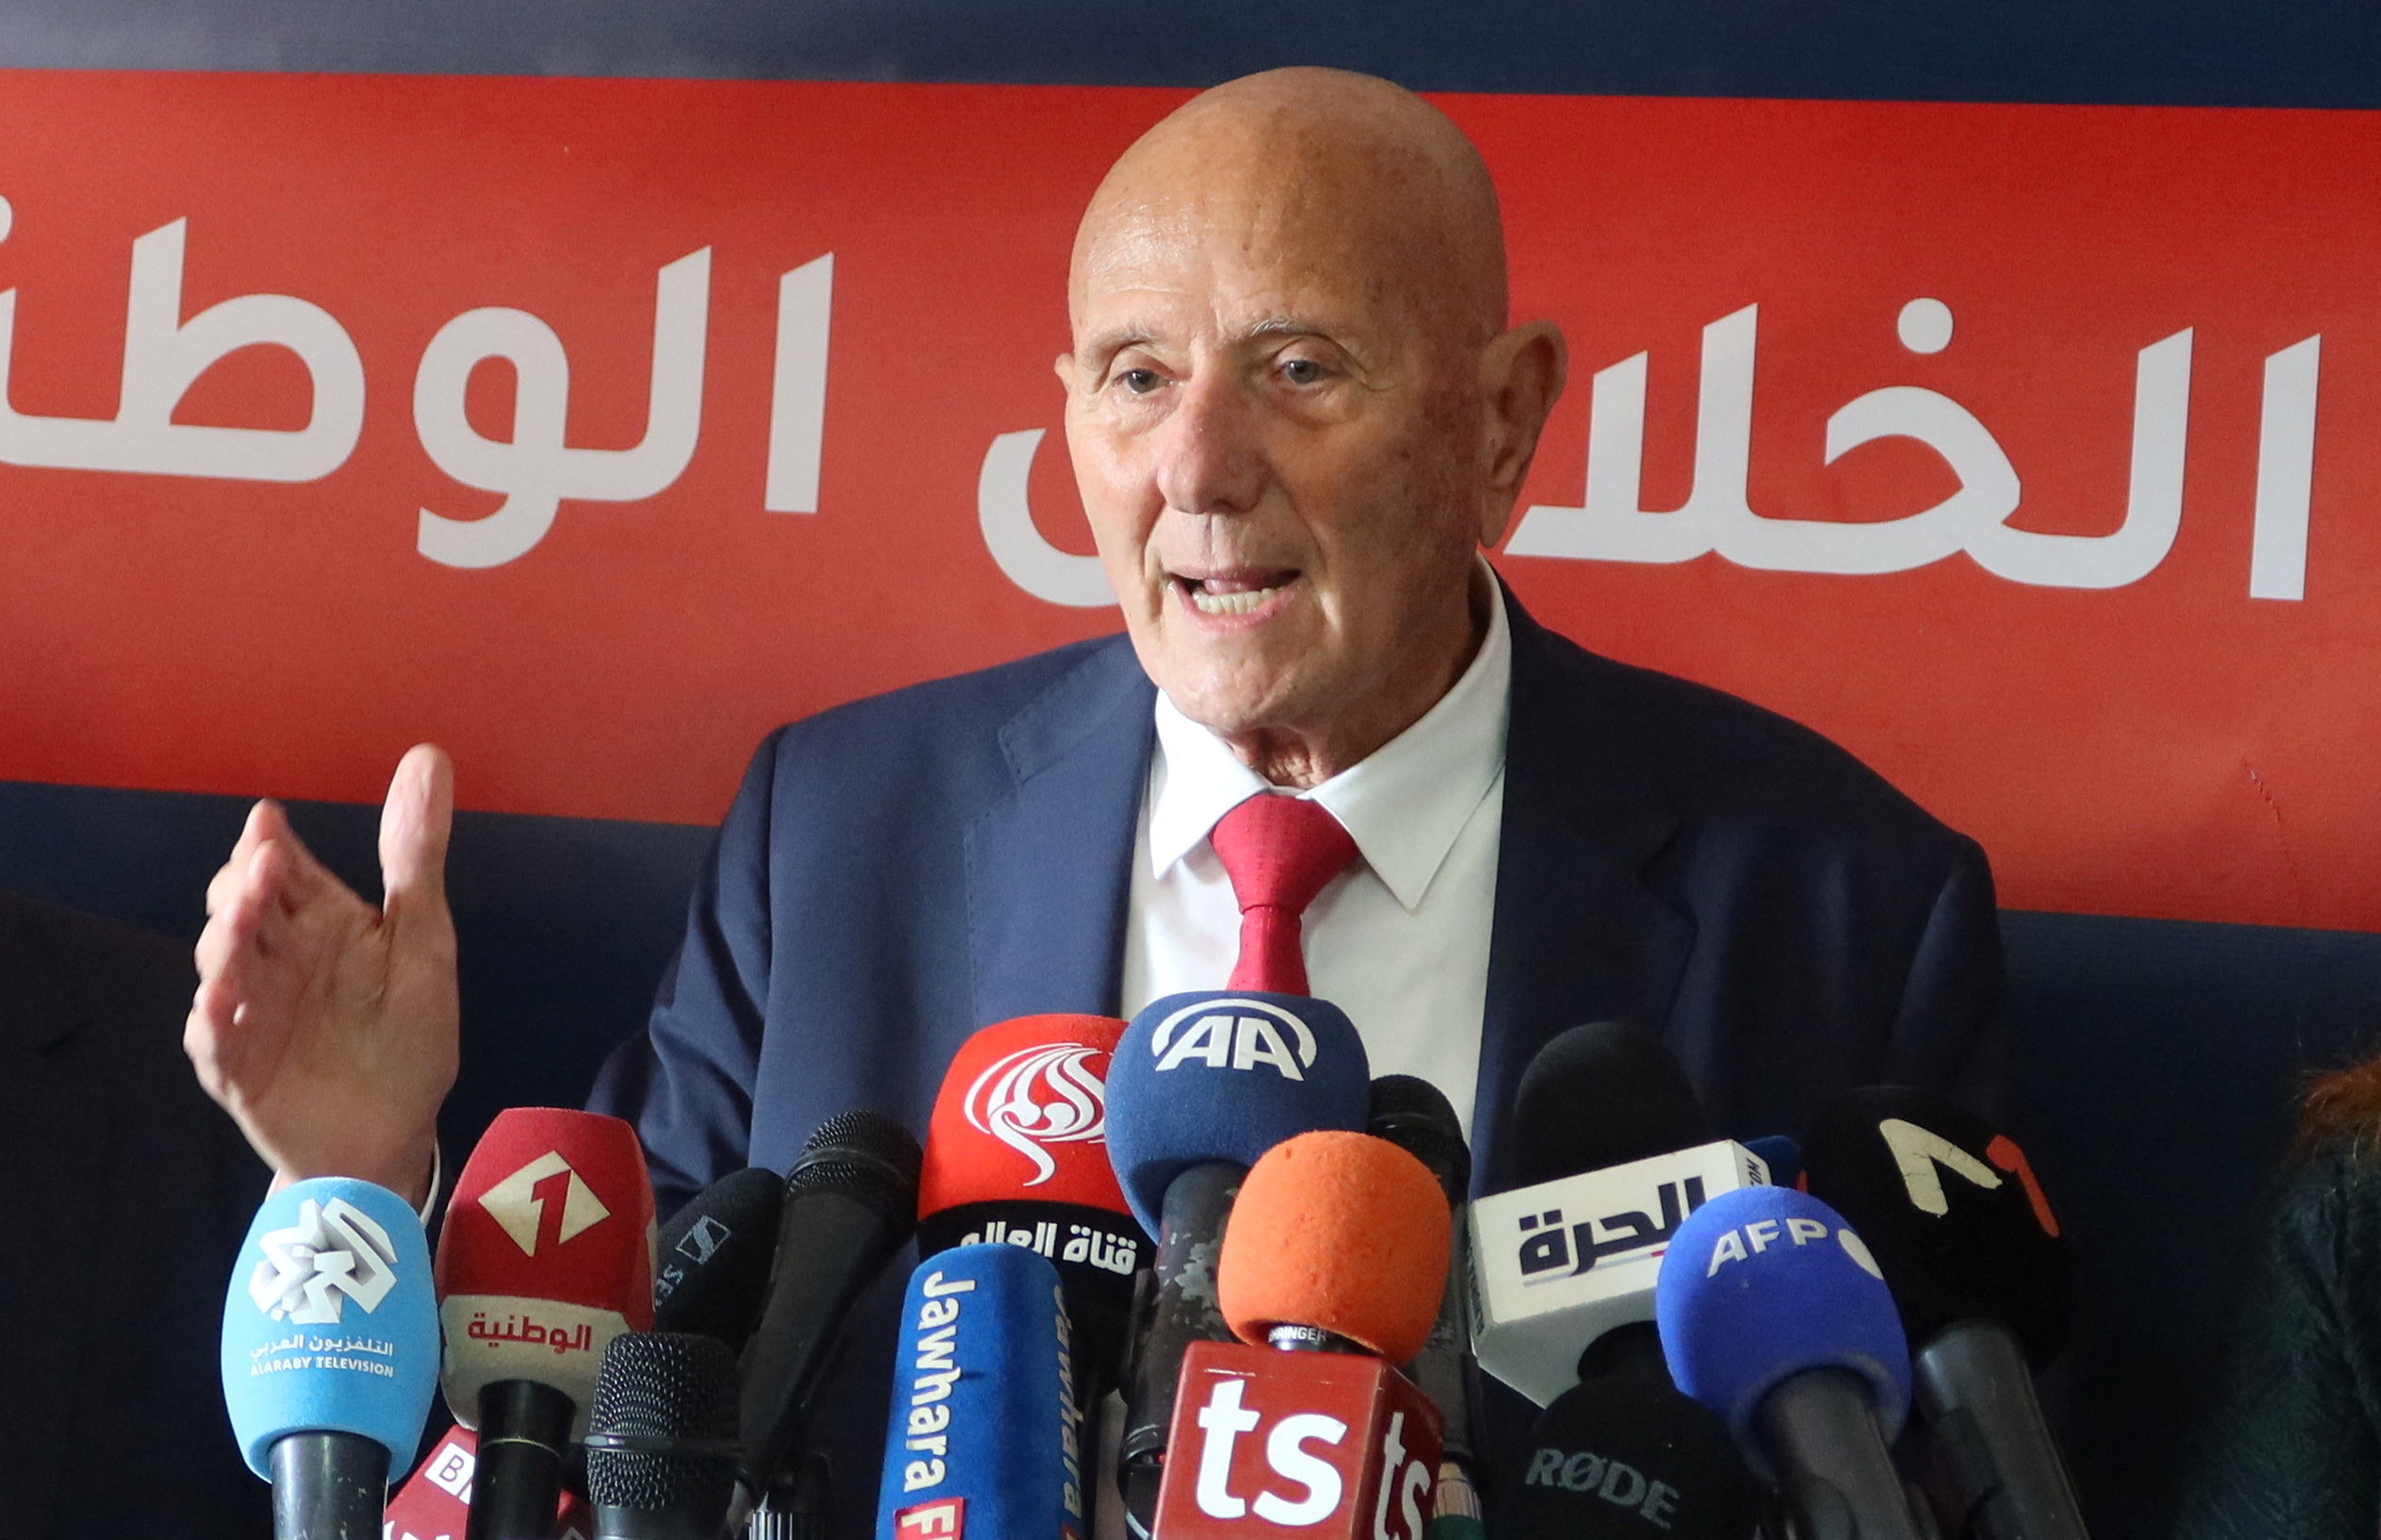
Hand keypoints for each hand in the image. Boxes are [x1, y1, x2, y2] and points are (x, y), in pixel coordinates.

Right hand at [186, 745, 458, 1208]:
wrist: (396, 1131)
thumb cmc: (407, 1032)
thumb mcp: (423, 937)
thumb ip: (416, 852)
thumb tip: (428, 754)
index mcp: (317, 921)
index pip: (281, 869)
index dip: (270, 845)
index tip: (269, 823)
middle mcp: (275, 958)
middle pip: (239, 908)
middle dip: (243, 887)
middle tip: (262, 867)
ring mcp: (250, 1012)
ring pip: (219, 967)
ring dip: (225, 943)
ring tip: (241, 919)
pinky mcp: (238, 1070)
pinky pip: (214, 1045)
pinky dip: (212, 1024)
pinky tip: (217, 1005)